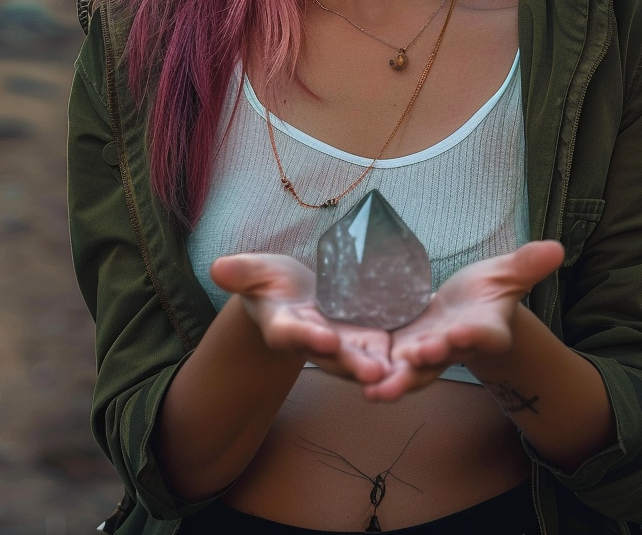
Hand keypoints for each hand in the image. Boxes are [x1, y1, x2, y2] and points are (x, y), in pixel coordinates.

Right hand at [210, 253, 391, 383]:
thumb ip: (243, 272)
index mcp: (286, 329)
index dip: (307, 338)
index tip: (321, 338)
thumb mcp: (257, 273)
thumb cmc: (272, 284)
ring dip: (381, 368)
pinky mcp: (369, 337)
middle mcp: (317, 343)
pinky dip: (402, 353)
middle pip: (335, 356)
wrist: (298, 294)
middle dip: (353, 364)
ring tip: (397, 373)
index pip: (294, 335)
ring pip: (364, 358)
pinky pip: (387, 347)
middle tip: (372, 371)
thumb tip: (217, 267)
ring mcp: (346, 343)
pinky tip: (424, 351)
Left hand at [360, 240, 565, 400]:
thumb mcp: (506, 274)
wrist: (464, 310)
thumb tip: (558, 247)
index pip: (484, 334)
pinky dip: (376, 374)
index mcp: (486, 329)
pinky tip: (359, 381)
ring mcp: (427, 354)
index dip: (475, 335)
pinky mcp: (402, 352)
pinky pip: (389, 366)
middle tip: (417, 358)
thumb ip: (526, 264)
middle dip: (430, 360)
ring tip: (378, 390)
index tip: (464, 332)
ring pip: (412, 372)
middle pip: (444, 358)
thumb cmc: (488, 292)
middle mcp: (456, 348)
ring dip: (397, 381)